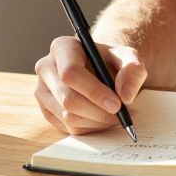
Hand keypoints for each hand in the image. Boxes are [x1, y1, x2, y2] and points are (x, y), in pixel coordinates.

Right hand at [33, 35, 147, 134]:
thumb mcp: (128, 57)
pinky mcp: (47, 110)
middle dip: (98, 111)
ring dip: (96, 121)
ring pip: (67, 116)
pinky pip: (67, 128)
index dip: (94, 92)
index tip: (117, 104)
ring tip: (115, 115)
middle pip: (67, 98)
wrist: (102, 70)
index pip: (70, 73)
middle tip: (121, 114)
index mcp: (62, 47)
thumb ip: (132, 69)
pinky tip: (102, 118)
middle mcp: (46, 68)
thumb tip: (125, 95)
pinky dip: (89, 127)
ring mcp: (43, 91)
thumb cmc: (112, 61)